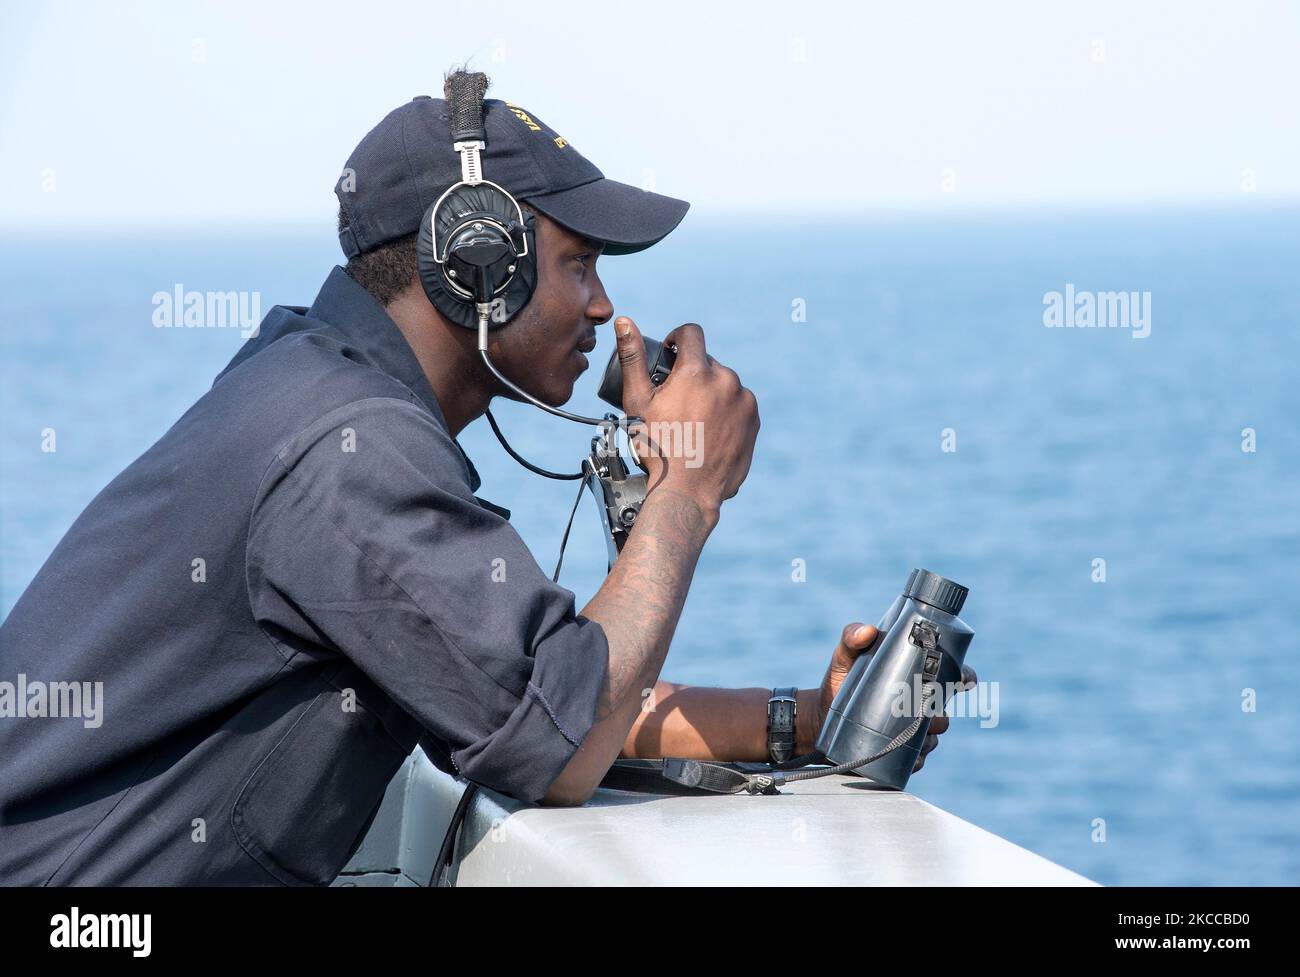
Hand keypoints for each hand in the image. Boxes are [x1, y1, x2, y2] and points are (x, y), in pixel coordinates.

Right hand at [614, 316, 758, 519]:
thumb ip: (632, 357)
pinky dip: (725, 412)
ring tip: (692, 421)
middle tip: (675, 402)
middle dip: (691, 375)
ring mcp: (744, 401)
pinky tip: (709, 432)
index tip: (670, 355)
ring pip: (723, 385)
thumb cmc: (658, 447)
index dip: (676, 340)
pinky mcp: (754, 420)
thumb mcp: (638, 401)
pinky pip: (738, 404)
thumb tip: (624, 322)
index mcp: (697, 372)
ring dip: (709, 393)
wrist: (687, 491)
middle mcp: (726, 381)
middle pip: (707, 363)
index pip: (691, 334)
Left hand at [813, 622, 976, 773]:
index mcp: (915, 678)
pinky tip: (907, 757)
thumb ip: (852, 636)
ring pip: (934, 739)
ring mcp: (912, 731)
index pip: (953, 676)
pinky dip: (916, 759)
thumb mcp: (844, 656)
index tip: (961, 680)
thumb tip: (867, 630)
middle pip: (944, 713)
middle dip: (938, 713)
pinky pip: (918, 760)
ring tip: (904, 732)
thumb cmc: (839, 681)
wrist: (820, 715)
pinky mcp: (900, 754)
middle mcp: (920, 706)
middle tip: (919, 709)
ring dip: (927, 738)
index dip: (964, 676)